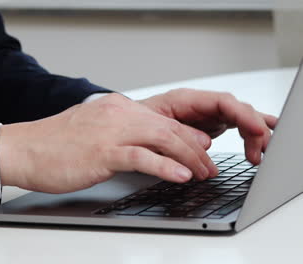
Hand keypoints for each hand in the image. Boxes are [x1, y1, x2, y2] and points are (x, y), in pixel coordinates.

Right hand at [0, 93, 217, 193]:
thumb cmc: (55, 144)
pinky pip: (141, 157)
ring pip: (161, 138)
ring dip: (187, 158)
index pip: (162, 119)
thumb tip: (149, 148)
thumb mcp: (94, 130)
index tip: (201, 151)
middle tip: (209, 166)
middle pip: (168, 127)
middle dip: (194, 149)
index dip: (187, 136)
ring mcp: (109, 131)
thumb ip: (122, 133)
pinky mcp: (101, 151)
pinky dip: (165, 166)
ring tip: (202, 173)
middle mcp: (117, 114)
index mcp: (116, 107)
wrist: (23, 149)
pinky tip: (179, 176)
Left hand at [138, 88, 277, 164]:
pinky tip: (260, 145)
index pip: (222, 102)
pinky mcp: (208, 126)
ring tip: (259, 155)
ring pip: (238, 120)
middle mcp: (199, 105)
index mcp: (185, 100)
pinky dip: (249, 135)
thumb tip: (204, 143)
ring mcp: (205, 114)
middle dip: (253, 129)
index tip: (256, 129)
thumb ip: (178, 133)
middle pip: (235, 110)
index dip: (242, 115)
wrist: (125, 127)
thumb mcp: (152, 128)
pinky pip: (234, 127)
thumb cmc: (135, 122)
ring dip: (253, 136)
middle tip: (258, 152)